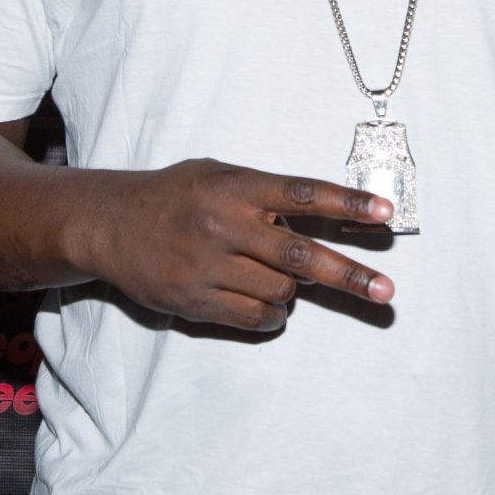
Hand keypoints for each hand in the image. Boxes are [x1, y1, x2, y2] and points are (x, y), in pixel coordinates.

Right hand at [86, 158, 394, 332]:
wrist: (108, 224)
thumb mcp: (216, 175)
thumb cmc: (174, 195)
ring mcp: (208, 267)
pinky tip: (263, 303)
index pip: (302, 194)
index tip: (385, 214)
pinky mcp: (196, 301)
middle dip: (349, 276)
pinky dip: (271, 315)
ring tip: (272, 276)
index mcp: (234, 187)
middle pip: (300, 257)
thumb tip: (319, 223)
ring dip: (291, 291)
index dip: (347, 205)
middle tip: (386, 292)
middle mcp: (222, 225)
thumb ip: (262, 195)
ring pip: (281, 293)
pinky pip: (255, 319)